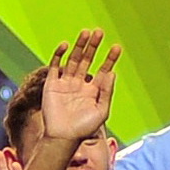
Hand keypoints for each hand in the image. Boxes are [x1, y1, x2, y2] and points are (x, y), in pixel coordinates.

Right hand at [39, 29, 121, 143]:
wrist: (63, 137)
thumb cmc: (84, 128)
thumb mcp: (101, 111)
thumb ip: (106, 92)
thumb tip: (112, 73)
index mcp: (94, 90)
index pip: (103, 69)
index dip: (110, 58)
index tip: (117, 47)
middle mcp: (80, 83)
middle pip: (88, 60)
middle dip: (94, 47)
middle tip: (99, 32)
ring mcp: (66, 82)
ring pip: (74, 59)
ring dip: (80, 46)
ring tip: (86, 33)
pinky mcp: (52, 83)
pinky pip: (56, 66)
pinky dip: (60, 55)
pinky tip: (67, 45)